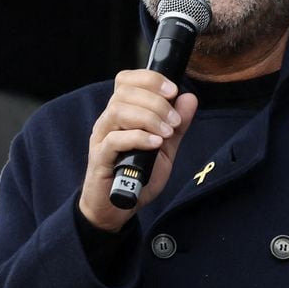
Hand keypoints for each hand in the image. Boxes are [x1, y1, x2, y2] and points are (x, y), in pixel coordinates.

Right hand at [79, 69, 197, 232]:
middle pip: (125, 93)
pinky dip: (138, 137)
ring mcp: (101, 139)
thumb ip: (176, 126)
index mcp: (122, 114)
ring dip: (148, 118)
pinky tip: (155, 144)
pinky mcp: (99, 158)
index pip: (126, 80)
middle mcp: (108, 122)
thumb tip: (189, 98)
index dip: (150, 79)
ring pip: (118, 111)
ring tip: (166, 134)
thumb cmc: (137, 177)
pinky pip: (114, 139)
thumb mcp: (165, 149)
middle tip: (173, 122)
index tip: (173, 91)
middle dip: (156, 102)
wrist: (117, 208)